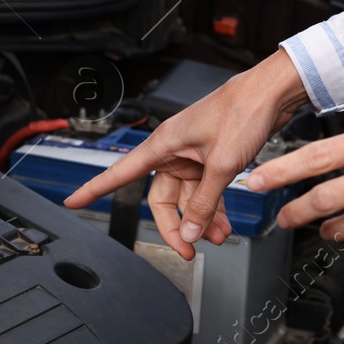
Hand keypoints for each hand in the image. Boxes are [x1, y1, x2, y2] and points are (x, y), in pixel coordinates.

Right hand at [63, 49, 309, 259]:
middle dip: (177, 226)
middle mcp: (173, 150)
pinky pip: (205, 191)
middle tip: (189, 250)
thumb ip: (204, 203)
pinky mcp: (211, 157)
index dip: (94, 189)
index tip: (72, 201)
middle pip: (162, 199)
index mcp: (163, 145)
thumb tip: (189, 233)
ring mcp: (192, 155)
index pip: (119, 173)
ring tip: (219, 238)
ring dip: (201, 221)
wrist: (271, 93)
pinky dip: (213, 208)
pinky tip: (224, 224)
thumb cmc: (243, 112)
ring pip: (188, 198)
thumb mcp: (221, 165)